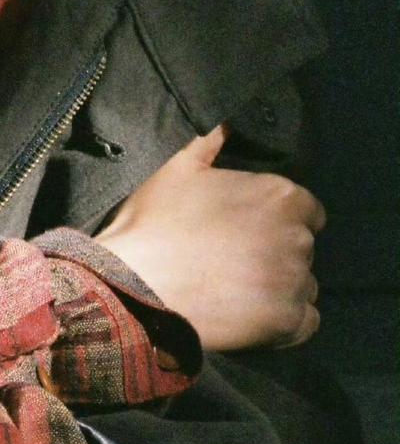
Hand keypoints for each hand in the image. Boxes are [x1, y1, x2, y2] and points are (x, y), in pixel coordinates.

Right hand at [95, 124, 324, 351]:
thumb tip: (227, 122)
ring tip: (241, 289)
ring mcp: (294, 281)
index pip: (307, 209)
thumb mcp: (179, 167)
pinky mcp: (287, 321)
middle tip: (238, 257)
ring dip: (281, 286)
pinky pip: (306, 322)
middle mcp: (296, 237)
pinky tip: (253, 314)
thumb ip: (211, 140)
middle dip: (277, 250)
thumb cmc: (157, 221)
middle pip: (302, 246)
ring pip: (304, 284)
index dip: (278, 218)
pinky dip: (285, 319)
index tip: (250, 228)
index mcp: (280, 195)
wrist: (136, 285)